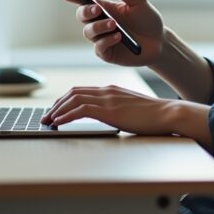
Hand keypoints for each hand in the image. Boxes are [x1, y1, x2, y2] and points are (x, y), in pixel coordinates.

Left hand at [40, 85, 174, 133]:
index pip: (82, 90)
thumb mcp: (131, 109)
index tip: (56, 110)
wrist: (167, 113)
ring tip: (48, 121)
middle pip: (74, 92)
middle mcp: (107, 91)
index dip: (65, 100)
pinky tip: (59, 123)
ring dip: (57, 110)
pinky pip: (81, 110)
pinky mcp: (109, 110)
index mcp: (112, 90)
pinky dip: (66, 116)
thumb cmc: (153, 115)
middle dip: (57, 104)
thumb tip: (110, 117)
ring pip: (74, 99)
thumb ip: (118, 109)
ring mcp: (108, 99)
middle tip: (46, 116)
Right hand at [63, 0, 163, 66]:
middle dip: (86, 12)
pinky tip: (119, 37)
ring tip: (114, 25)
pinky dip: (106, 41)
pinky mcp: (107, 53)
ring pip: (88, 32)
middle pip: (81, 16)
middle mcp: (100, 23)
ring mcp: (102, 38)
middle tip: (97, 9)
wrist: (160, 42)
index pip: (84, 1)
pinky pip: (99, 48)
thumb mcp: (137, 0)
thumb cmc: (148, 20)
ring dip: (99, 27)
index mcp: (105, 8)